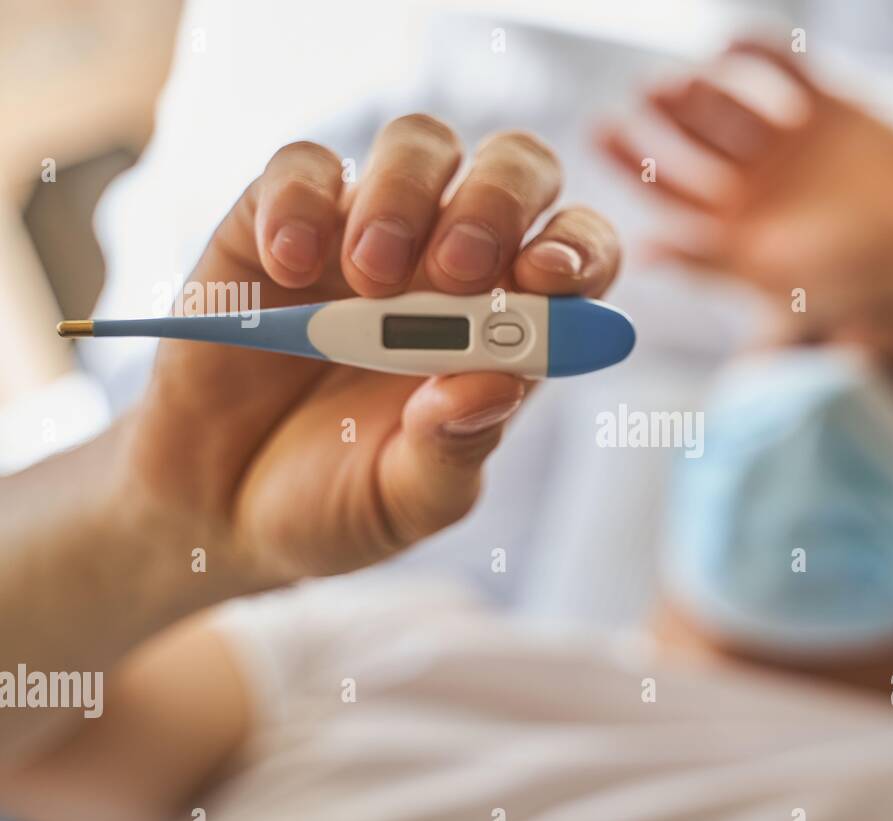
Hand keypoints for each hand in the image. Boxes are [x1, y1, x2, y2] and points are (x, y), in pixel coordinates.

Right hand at [121, 115, 619, 585]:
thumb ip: (455, 450)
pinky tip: (288, 265)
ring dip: (407, 196)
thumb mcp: (406, 500)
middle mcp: (451, 264)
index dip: (579, 251)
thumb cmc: (337, 502)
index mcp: (508, 329)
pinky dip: (300, 200)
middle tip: (456, 270)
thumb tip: (498, 383)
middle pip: (516, 171)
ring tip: (368, 276)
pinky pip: (301, 166)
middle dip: (499, 203)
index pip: (577, 256)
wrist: (217, 511)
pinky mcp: (277, 220)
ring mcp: (366, 231)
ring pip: (420, 143)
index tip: (548, 277)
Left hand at [600, 41, 892, 320]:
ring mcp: (787, 140)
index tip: (603, 130)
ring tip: (690, 83)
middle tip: (651, 95)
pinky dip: (754, 52)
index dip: (630, 158)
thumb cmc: (852, 276)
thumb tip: (642, 253)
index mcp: (729, 225)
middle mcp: (751, 181)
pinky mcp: (827, 103)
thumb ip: (707, 261)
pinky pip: (780, 65)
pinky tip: (732, 51)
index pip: (664, 186)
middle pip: (688, 136)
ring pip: (727, 101)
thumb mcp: (771, 273)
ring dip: (703, 87)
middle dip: (664, 115)